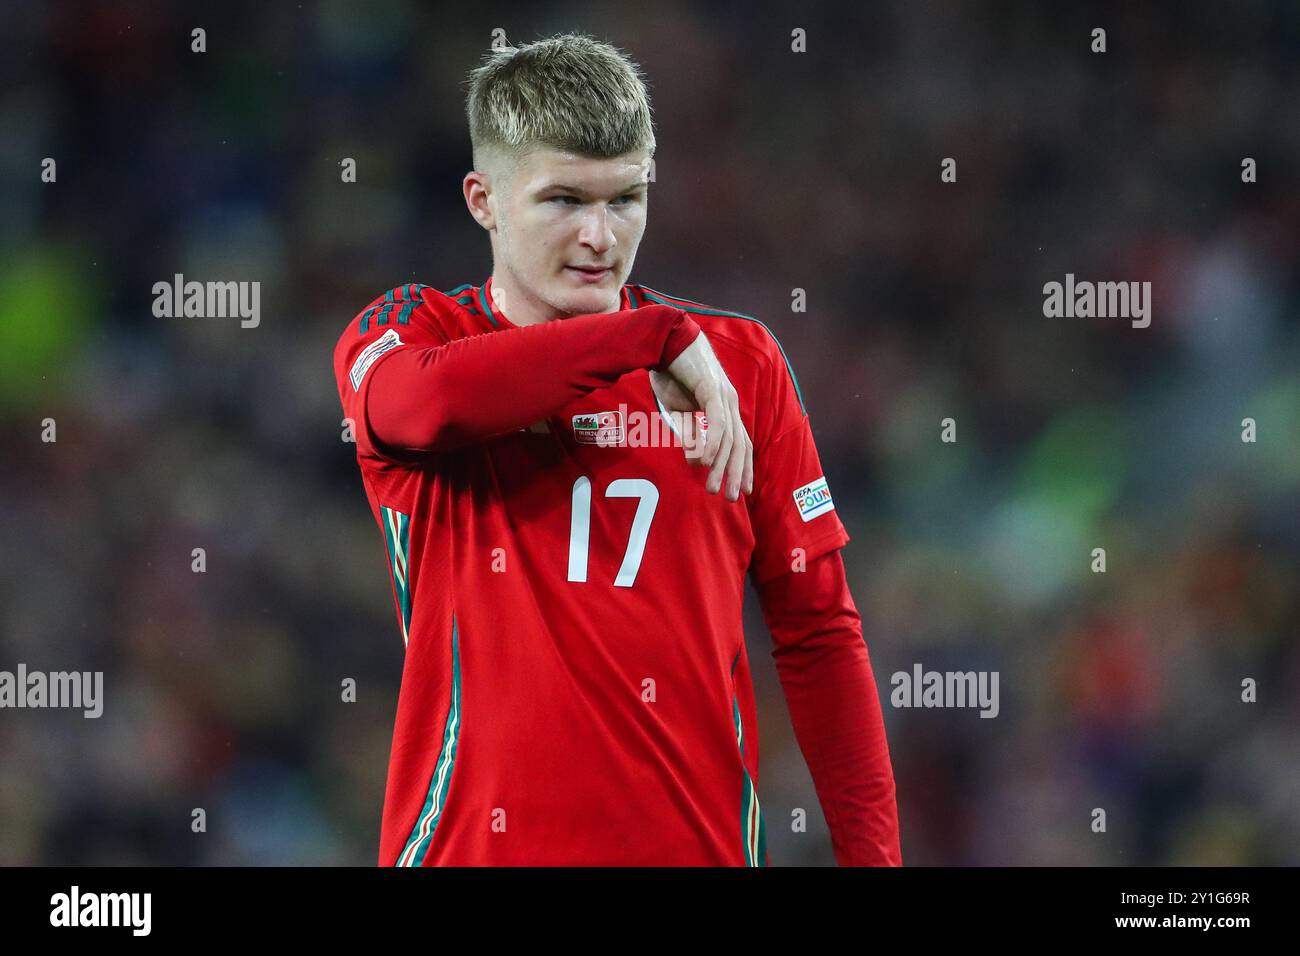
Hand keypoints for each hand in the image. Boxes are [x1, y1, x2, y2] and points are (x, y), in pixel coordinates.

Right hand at [652, 331, 753, 500]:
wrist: (665, 341)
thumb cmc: (671, 373)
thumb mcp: (679, 409)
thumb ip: (689, 432)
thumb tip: (694, 459)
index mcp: (725, 407)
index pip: (740, 442)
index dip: (742, 467)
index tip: (741, 490)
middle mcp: (730, 402)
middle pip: (739, 445)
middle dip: (735, 473)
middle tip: (729, 497)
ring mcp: (723, 395)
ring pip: (728, 437)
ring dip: (719, 464)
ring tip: (711, 484)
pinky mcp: (711, 388)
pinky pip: (715, 420)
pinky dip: (710, 442)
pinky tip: (703, 460)